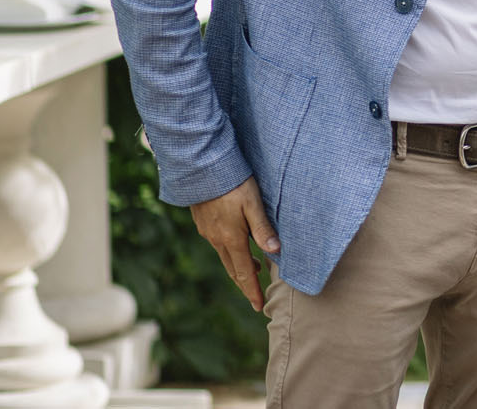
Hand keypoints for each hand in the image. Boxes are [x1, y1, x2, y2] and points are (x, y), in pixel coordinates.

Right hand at [190, 175, 278, 311]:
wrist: (201, 169)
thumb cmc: (233, 183)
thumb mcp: (253, 203)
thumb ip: (263, 228)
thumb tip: (275, 252)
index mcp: (231, 239)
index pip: (245, 272)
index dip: (252, 291)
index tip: (258, 307)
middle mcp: (217, 240)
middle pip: (233, 269)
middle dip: (245, 284)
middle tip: (255, 297)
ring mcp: (208, 232)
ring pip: (225, 257)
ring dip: (239, 267)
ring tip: (255, 270)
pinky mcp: (203, 223)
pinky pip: (219, 245)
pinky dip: (231, 253)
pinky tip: (238, 246)